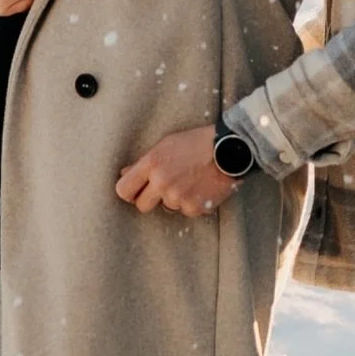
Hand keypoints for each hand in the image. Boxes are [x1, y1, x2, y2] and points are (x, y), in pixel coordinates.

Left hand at [116, 125, 240, 217]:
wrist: (231, 150)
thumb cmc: (197, 143)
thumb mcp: (166, 144)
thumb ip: (144, 162)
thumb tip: (124, 174)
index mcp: (151, 164)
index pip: (123, 189)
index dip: (129, 192)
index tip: (135, 192)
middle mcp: (161, 182)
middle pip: (142, 205)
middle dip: (150, 200)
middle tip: (164, 189)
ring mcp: (178, 197)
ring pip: (167, 207)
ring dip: (175, 199)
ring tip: (190, 181)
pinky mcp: (194, 207)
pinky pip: (185, 211)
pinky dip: (192, 203)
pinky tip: (201, 187)